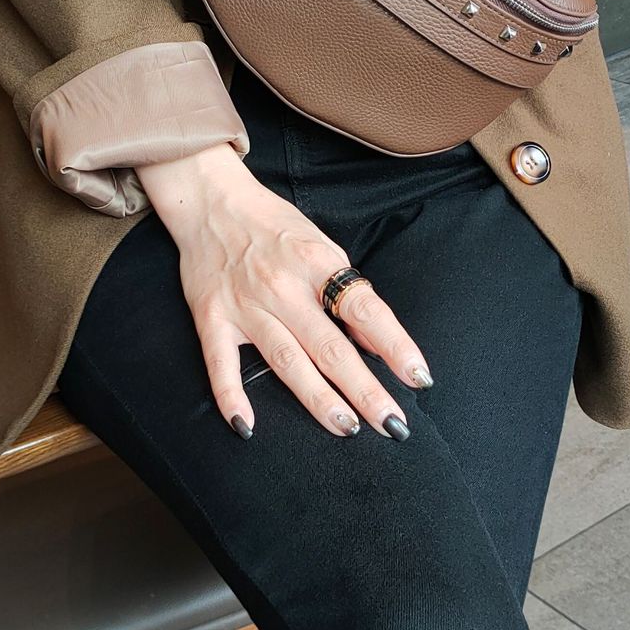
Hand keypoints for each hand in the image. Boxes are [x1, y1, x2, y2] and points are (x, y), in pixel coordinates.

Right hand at [137, 143, 432, 440]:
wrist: (210, 201)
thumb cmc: (274, 226)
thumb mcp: (323, 246)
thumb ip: (348, 292)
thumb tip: (377, 340)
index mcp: (317, 263)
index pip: (365, 309)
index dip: (395, 345)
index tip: (418, 377)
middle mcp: (283, 288)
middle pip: (331, 347)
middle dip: (365, 390)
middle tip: (392, 425)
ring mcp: (246, 306)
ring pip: (287, 361)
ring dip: (318, 399)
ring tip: (346, 428)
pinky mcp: (212, 319)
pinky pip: (221, 365)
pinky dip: (231, 397)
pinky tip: (247, 427)